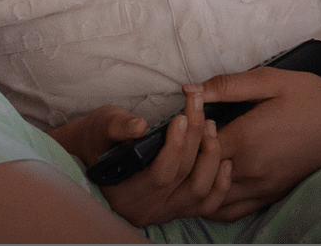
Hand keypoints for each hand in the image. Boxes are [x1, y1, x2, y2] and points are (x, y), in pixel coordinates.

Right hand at [55, 90, 234, 227]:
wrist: (97, 155)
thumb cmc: (99, 138)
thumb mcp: (101, 126)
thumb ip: (118, 126)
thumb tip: (139, 126)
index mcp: (123, 193)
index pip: (159, 176)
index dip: (175, 146)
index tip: (182, 117)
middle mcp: (146, 209)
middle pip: (183, 178)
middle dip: (196, 140)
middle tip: (199, 109)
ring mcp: (165, 212)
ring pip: (200, 192)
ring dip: (211, 158)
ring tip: (210, 126)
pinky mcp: (178, 208)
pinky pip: (208, 204)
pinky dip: (220, 183)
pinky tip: (224, 159)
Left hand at [194, 67, 320, 222]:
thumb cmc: (309, 94)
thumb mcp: (270, 79)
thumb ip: (227, 86)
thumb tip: (189, 90)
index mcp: (247, 139)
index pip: (195, 147)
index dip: (184, 134)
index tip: (182, 120)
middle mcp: (251, 169)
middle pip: (199, 177)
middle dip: (185, 162)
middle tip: (180, 144)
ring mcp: (261, 187)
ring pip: (211, 200)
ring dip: (197, 185)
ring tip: (191, 166)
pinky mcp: (271, 195)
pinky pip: (232, 211)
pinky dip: (214, 203)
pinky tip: (210, 185)